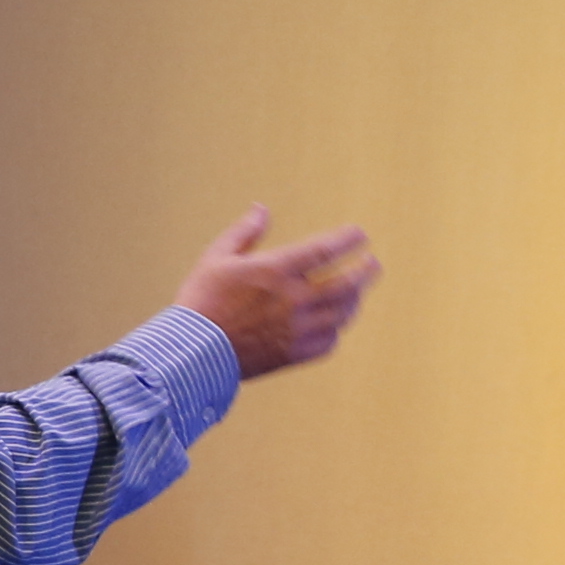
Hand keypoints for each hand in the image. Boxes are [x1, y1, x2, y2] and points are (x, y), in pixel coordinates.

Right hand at [174, 213, 377, 380]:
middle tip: (373, 264)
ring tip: (357, 292)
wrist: (191, 352)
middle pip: (345, 284)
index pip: (325, 250)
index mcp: (276, 271)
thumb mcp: (216, 258)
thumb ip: (244, 232)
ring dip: (354, 300)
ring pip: (341, 314)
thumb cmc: (201, 301)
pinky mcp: (292, 355)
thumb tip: (262, 209)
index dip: (348, 240)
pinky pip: (328, 343)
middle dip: (364, 272)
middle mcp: (293, 300)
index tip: (360, 235)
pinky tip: (333, 325)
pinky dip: (336, 331)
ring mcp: (296, 330)